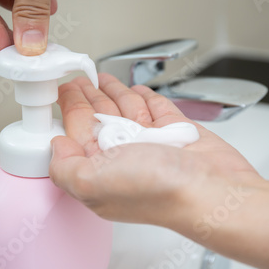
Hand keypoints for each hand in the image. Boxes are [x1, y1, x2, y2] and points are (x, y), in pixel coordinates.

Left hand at [49, 73, 259, 227]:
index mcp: (101, 172)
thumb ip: (65, 167)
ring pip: (127, 110)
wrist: (211, 189)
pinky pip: (156, 108)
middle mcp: (125, 158)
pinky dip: (145, 97)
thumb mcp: (93, 182)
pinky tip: (137, 91)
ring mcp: (152, 143)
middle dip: (88, 98)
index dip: (69, 110)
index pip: (77, 133)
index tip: (60, 91)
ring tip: (102, 79)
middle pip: (100, 119)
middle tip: (79, 79)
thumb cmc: (158, 189)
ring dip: (113, 93)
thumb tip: (57, 147)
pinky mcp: (176, 132)